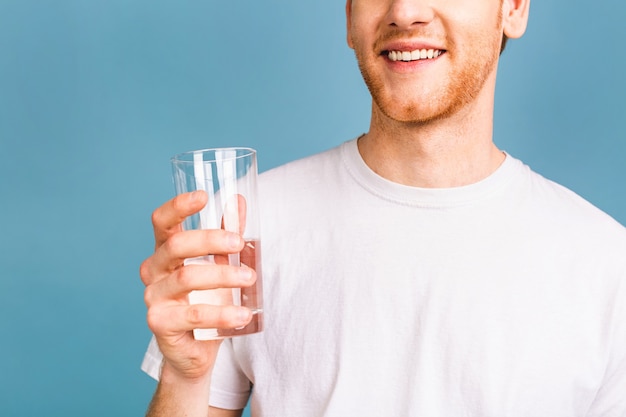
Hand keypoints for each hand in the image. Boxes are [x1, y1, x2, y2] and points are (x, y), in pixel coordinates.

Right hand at [140, 190, 255, 380]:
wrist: (195, 350)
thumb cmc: (205, 300)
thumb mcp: (218, 264)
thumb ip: (227, 235)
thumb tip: (238, 200)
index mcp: (164, 252)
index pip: (162, 222)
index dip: (178, 206)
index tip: (203, 196)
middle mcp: (153, 271)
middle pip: (176, 245)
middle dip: (211, 240)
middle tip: (240, 244)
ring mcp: (154, 298)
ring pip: (187, 277)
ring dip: (223, 275)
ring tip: (250, 278)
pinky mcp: (161, 323)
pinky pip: (194, 314)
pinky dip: (223, 313)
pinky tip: (243, 313)